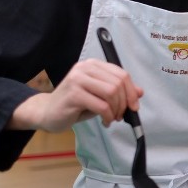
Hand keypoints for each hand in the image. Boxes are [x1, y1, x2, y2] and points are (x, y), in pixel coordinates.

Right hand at [10, 58, 142, 131]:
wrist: (47, 113)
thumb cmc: (75, 104)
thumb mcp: (100, 96)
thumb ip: (119, 91)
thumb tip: (140, 92)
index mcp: (93, 65)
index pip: (121, 74)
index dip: (132, 91)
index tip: (134, 106)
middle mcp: (85, 68)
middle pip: (118, 83)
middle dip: (125, 102)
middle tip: (121, 115)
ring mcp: (78, 79)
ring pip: (111, 93)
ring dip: (116, 110)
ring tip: (112, 118)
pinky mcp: (73, 94)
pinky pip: (101, 106)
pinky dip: (108, 116)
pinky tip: (105, 122)